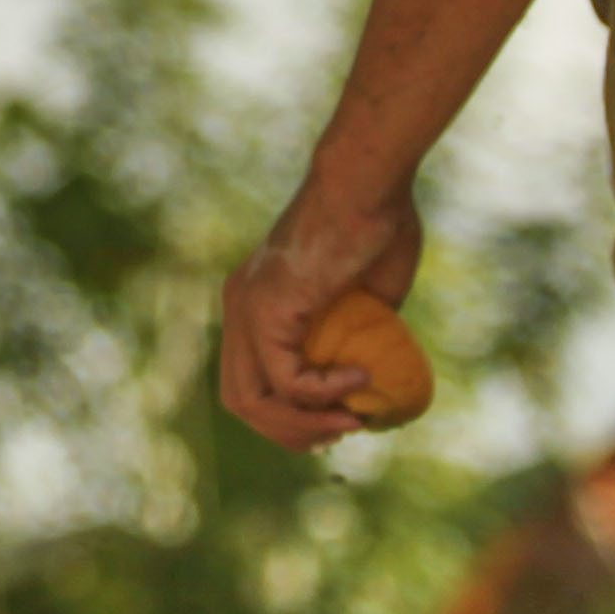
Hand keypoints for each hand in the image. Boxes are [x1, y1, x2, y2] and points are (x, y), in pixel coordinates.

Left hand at [219, 181, 425, 452]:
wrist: (367, 183)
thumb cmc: (377, 224)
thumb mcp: (368, 299)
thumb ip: (355, 339)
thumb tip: (370, 388)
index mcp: (254, 301)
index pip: (249, 379)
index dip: (286, 414)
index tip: (336, 420)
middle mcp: (238, 306)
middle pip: (241, 400)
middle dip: (290, 431)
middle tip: (340, 431)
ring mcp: (245, 308)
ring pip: (253, 400)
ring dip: (305, 424)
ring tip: (352, 419)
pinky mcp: (266, 309)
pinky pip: (288, 379)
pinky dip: (324, 393)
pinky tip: (359, 378)